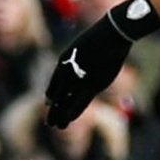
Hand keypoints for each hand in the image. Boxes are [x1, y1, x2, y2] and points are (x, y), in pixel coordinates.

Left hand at [45, 0, 159, 127]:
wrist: (111, 33)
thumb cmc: (99, 39)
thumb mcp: (82, 49)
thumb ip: (77, 63)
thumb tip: (76, 72)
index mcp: (63, 62)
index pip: (54, 84)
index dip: (51, 95)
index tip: (48, 104)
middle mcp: (68, 72)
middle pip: (57, 96)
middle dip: (53, 110)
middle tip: (49, 122)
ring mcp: (80, 78)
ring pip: (66, 102)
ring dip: (61, 115)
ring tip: (56, 125)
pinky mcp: (94, 84)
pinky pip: (81, 102)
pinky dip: (73, 111)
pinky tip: (69, 119)